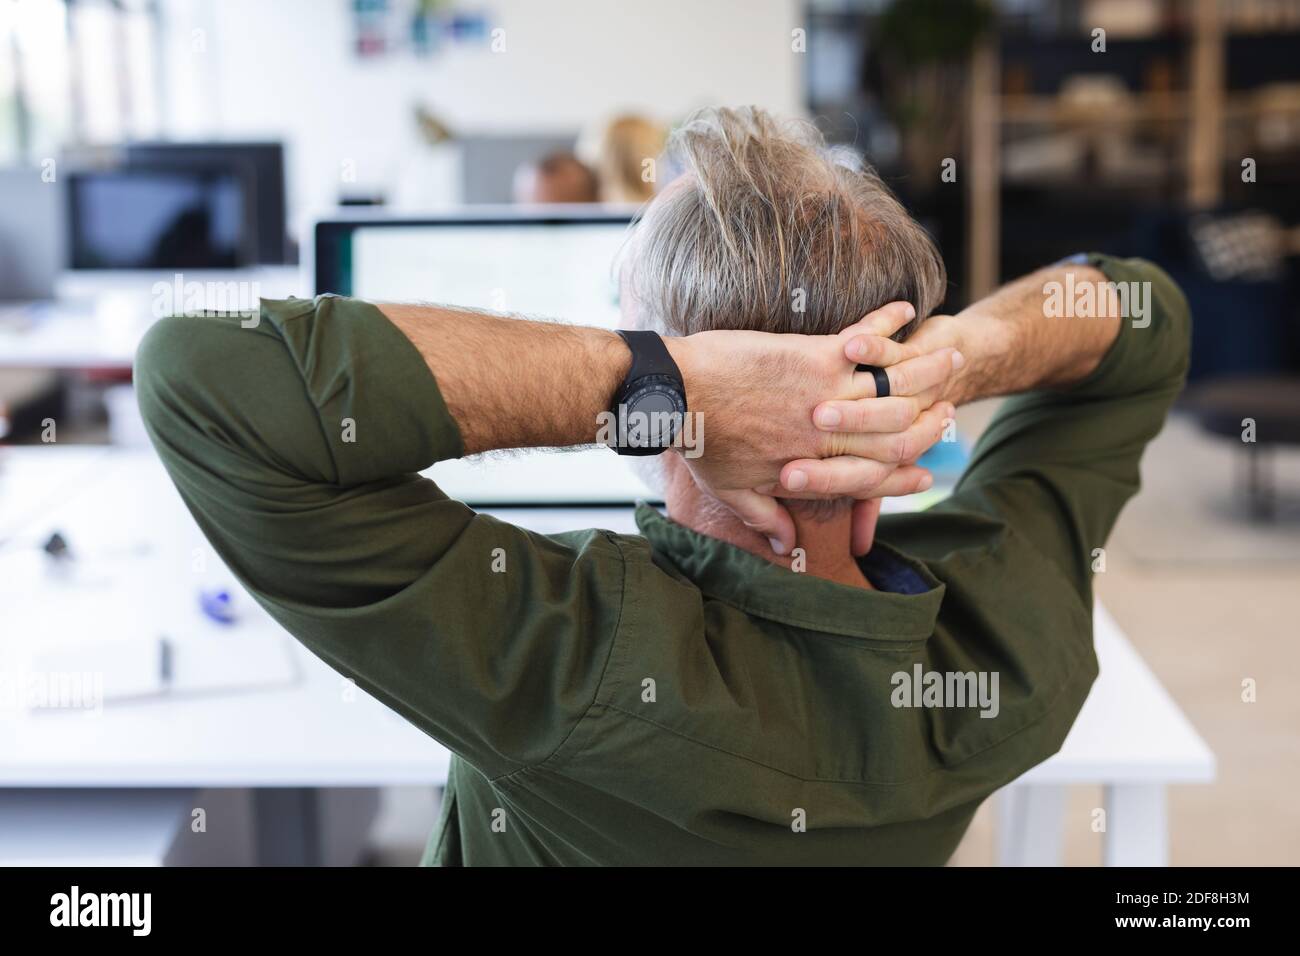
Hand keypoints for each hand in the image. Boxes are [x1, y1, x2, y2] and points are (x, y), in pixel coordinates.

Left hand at [664, 302, 961, 553]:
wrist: (677, 394)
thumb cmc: (699, 441)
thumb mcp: (732, 491)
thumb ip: (764, 517)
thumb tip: (781, 545)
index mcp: (814, 464)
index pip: (872, 477)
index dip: (902, 479)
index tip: (926, 476)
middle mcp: (831, 433)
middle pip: (898, 431)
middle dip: (932, 421)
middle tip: (952, 407)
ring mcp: (828, 392)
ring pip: (893, 387)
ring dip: (927, 368)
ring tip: (949, 355)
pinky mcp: (818, 354)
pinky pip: (867, 339)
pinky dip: (890, 324)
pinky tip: (908, 311)